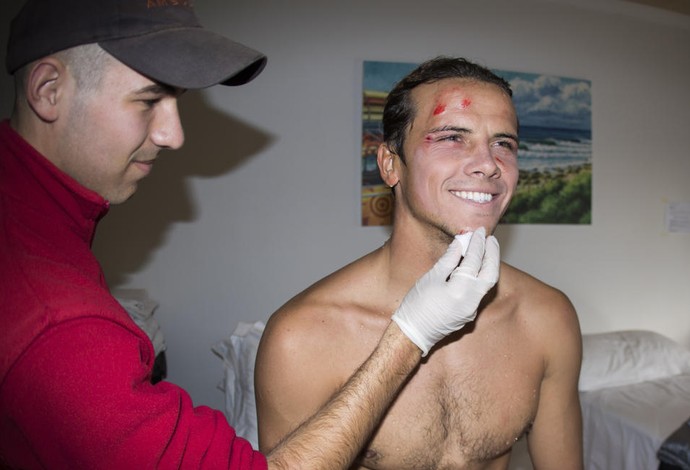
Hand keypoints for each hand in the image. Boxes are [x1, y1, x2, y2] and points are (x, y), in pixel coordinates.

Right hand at [391, 228, 499, 355]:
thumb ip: (449, 260)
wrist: (413, 333)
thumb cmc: (416, 305)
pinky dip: (479, 276)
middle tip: (488, 238)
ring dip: (488, 265)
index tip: (477, 231)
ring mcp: (472, 309)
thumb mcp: (431, 278)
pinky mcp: (469, 314)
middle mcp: (471, 301)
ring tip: (485, 249)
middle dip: (492, 254)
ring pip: (487, 283)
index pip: (474, 261)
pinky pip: (479, 291)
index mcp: (461, 290)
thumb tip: (460, 243)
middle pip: (490, 273)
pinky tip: (474, 267)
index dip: (476, 244)